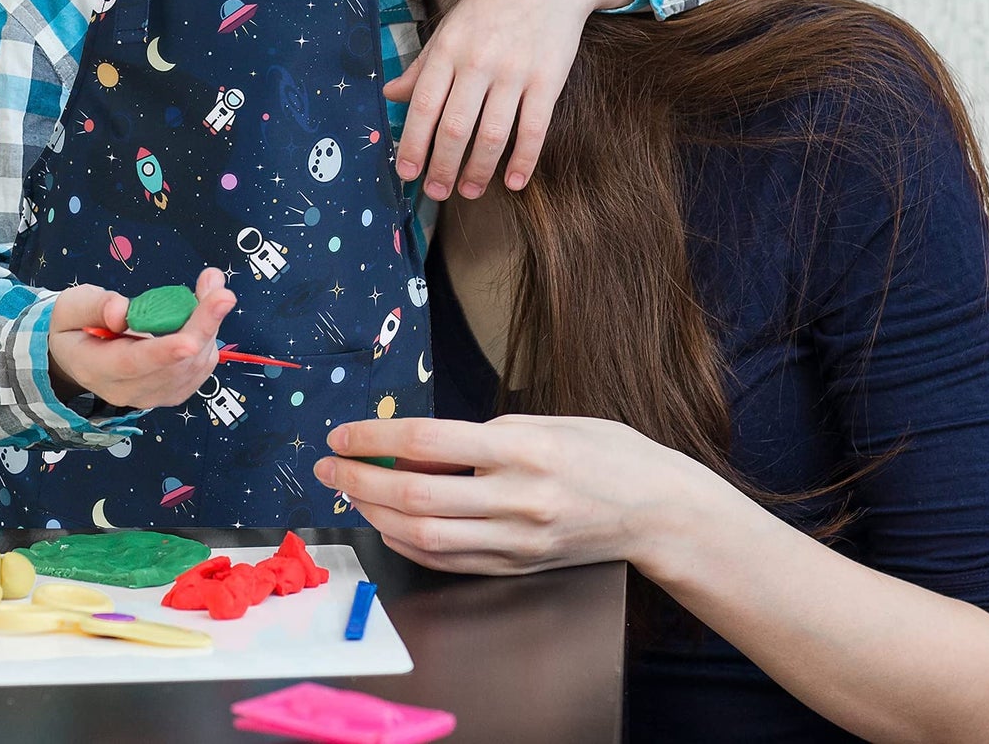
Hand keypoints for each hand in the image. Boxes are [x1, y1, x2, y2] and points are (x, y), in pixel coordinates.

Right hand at [47, 268, 236, 410]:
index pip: (133, 364)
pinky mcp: (171, 390)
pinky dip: (210, 337)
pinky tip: (208, 310)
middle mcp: (126, 390)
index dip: (164, 353)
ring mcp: (151, 394)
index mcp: (95, 368)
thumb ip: (94, 306)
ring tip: (214, 288)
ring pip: (192, 367)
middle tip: (222, 294)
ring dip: (210, 327)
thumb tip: (122, 311)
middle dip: (202, 327)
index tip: (191, 340)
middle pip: (174, 366)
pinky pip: (199, 368)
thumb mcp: (70, 307)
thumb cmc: (74, 326)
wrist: (79, 356)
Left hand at [313, 413, 693, 575]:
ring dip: (376, 515)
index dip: (375, 439)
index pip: (429, 443)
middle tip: (329, 465)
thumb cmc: (607, 452)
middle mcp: (517, 499)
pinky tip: (388, 525)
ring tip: (350, 492)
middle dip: (360, 480)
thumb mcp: (548, 421)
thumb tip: (417, 443)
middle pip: (416, 495)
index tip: (343, 432)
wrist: (659, 509)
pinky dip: (410, 545)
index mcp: (524, 449)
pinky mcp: (518, 568)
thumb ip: (485, 433)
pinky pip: (450, 561)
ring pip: (425, 536)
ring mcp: (517, 541)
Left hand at [388, 0, 648, 199]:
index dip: (412, 144)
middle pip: (454, 128)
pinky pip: (534, 129)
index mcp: (448, 48)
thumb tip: (390, 95)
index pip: (422, 106)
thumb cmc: (493, 4)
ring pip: (491, 135)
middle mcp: (478, 62)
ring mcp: (515, 72)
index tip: (406, 173)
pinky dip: (523, 160)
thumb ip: (421, 65)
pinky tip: (514, 181)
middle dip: (442, 167)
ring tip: (469, 191)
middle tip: (436, 192)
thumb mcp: (450, 27)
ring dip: (478, 171)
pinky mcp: (549, 80)